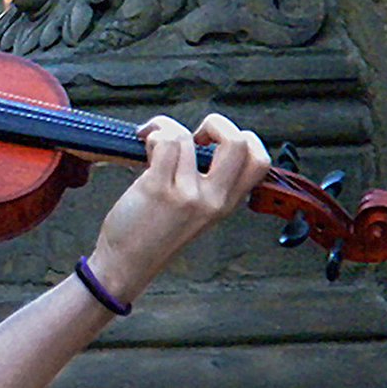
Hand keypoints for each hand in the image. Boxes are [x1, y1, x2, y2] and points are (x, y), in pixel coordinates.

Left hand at [90, 113, 269, 301]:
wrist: (126, 264)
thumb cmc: (154, 234)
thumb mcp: (196, 213)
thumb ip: (207, 183)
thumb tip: (201, 142)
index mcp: (226, 203)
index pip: (260, 162)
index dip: (243, 138)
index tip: (213, 142)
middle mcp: (213, 199)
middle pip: (239, 143)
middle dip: (217, 123)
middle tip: (193, 136)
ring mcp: (187, 194)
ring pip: (187, 136)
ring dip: (166, 127)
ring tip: (153, 140)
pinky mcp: (158, 189)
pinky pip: (164, 142)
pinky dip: (152, 134)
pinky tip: (143, 143)